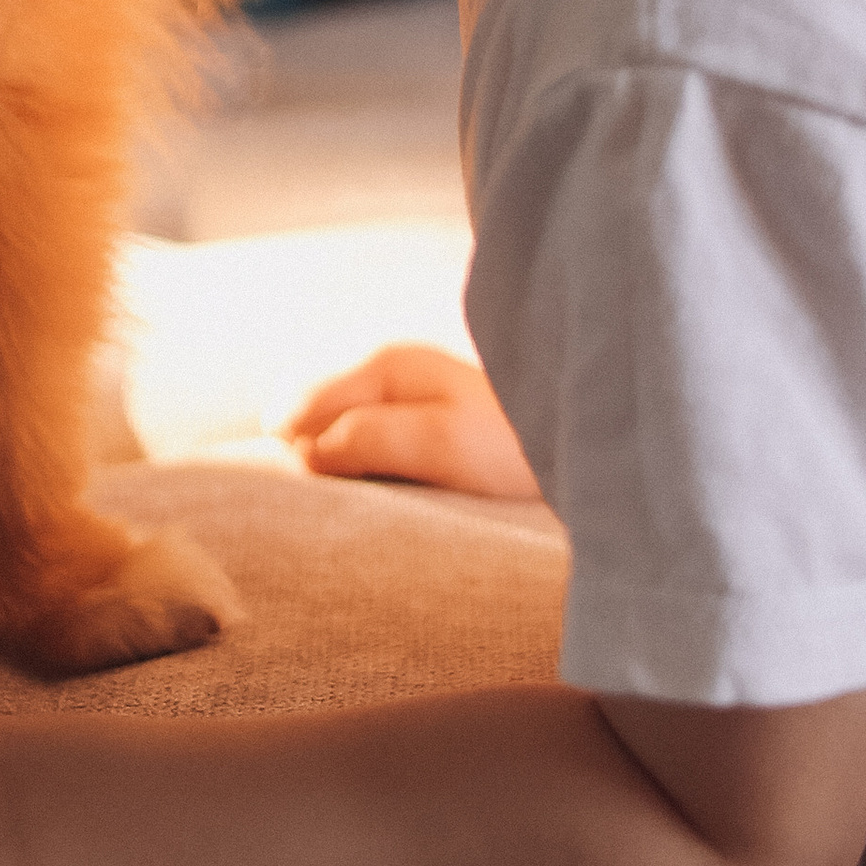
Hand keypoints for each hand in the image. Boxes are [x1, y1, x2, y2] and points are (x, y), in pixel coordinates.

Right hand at [287, 345, 543, 500]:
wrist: (578, 440)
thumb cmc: (511, 446)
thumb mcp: (436, 444)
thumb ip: (368, 439)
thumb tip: (305, 451)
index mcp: (383, 365)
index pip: (296, 404)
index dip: (286, 452)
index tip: (296, 496)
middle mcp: (385, 368)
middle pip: (308, 411)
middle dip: (301, 452)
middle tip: (319, 501)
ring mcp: (402, 390)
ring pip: (334, 425)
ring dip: (330, 460)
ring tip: (346, 499)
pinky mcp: (419, 416)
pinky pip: (361, 436)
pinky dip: (355, 462)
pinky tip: (374, 489)